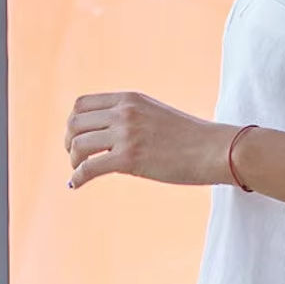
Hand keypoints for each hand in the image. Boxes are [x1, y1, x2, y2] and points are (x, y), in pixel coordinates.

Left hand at [64, 91, 230, 189]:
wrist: (215, 149)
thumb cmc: (191, 137)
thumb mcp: (156, 115)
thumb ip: (132, 117)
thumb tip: (110, 136)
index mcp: (130, 99)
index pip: (83, 104)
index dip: (74, 123)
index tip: (77, 138)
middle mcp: (124, 112)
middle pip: (75, 122)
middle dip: (69, 142)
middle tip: (75, 157)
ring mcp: (126, 134)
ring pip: (78, 145)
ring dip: (73, 160)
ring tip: (78, 171)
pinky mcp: (129, 159)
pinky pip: (89, 168)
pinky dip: (77, 177)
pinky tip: (76, 185)